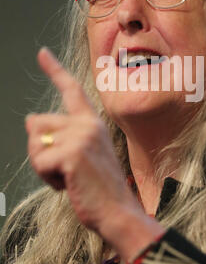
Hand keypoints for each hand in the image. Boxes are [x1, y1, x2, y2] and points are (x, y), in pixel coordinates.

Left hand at [25, 47, 139, 236]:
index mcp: (92, 122)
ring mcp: (81, 137)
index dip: (55, 70)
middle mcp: (87, 124)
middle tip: (64, 168)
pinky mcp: (72, 153)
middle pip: (37, 124)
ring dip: (43, 166)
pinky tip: (68, 184)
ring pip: (35, 145)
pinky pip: (39, 162)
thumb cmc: (98, 187)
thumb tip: (29, 119)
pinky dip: (47, 179)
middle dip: (40, 149)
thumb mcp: (81, 155)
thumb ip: (60, 135)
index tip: (42, 53)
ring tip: (68, 176)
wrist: (118, 210)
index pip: (71, 90)